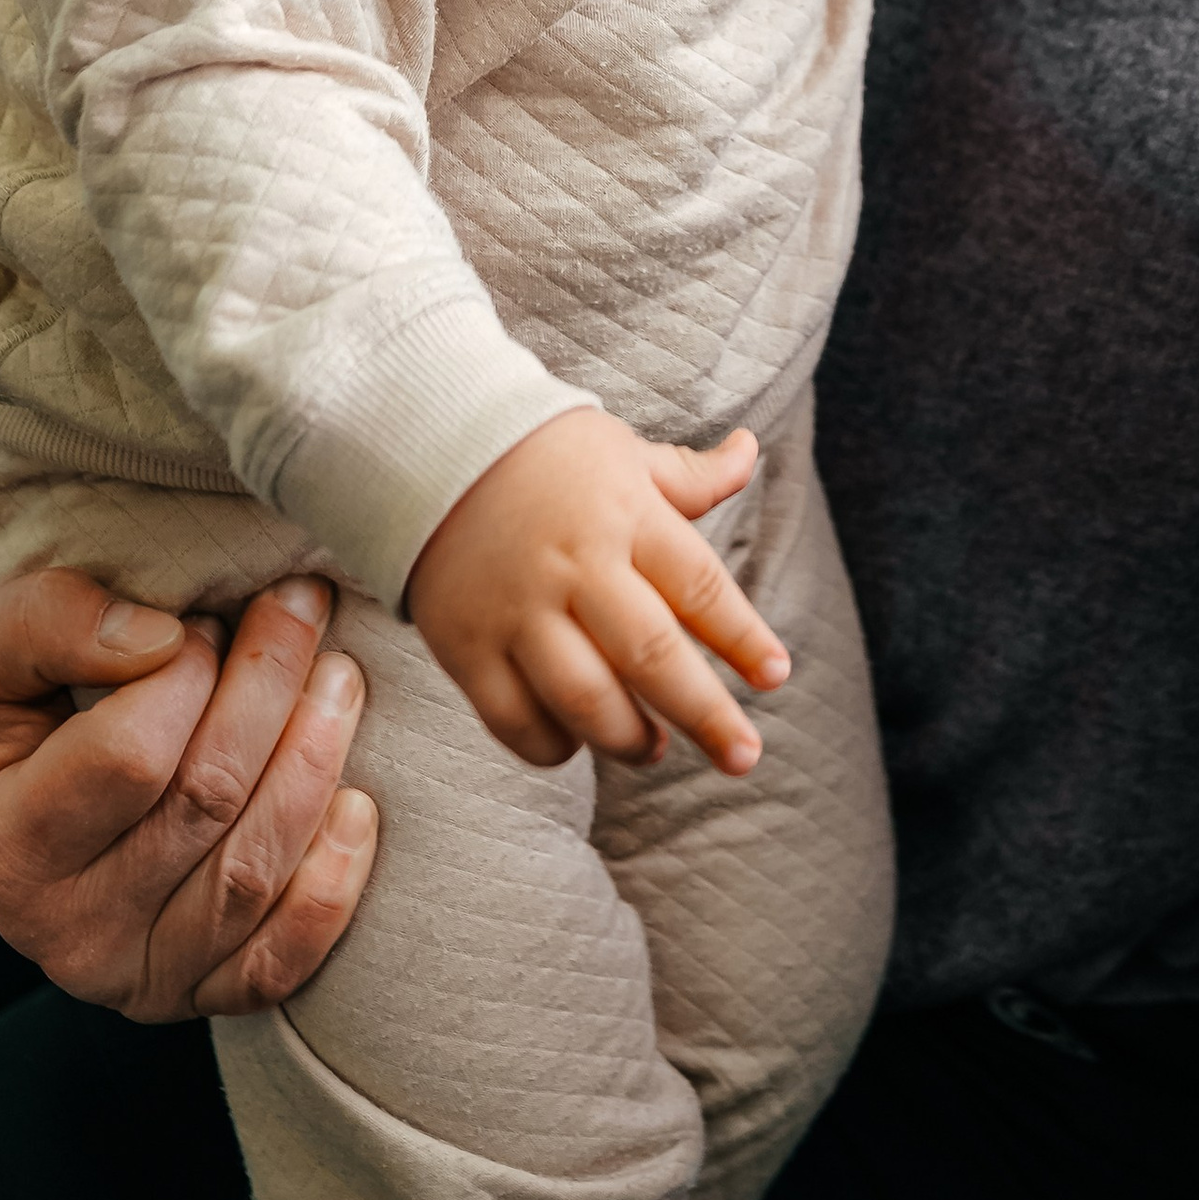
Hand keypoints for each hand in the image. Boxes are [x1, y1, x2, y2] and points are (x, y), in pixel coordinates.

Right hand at [0, 569, 377, 1020]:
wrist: (6, 802)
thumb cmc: (4, 710)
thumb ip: (48, 623)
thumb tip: (161, 638)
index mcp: (7, 844)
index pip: (128, 758)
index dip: (186, 674)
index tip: (204, 616)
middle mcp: (66, 931)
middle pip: (207, 804)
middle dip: (271, 690)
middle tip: (302, 604)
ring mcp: (136, 977)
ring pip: (252, 875)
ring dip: (315, 762)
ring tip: (339, 677)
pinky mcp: (199, 993)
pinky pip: (280, 963)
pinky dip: (330, 885)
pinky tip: (356, 805)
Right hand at [407, 410, 788, 776]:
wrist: (422, 443)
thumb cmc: (541, 453)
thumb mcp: (621, 452)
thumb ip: (689, 475)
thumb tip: (751, 452)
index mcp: (625, 514)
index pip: (700, 586)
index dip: (743, 637)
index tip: (776, 675)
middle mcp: (575, 565)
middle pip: (652, 655)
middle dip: (706, 714)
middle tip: (743, 755)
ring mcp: (516, 610)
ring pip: (585, 699)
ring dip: (629, 739)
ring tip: (654, 749)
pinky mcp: (465, 645)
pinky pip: (514, 718)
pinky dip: (552, 745)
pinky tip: (576, 742)